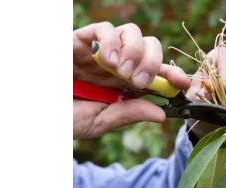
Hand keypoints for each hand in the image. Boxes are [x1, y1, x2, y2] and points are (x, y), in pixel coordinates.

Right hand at [72, 22, 189, 138]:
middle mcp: (119, 65)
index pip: (157, 73)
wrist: (43, 110)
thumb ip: (128, 114)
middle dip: (152, 62)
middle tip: (139, 81)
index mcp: (125, 84)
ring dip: (133, 51)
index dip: (173, 75)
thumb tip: (161, 114)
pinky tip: (106, 59)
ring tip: (120, 71)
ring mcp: (103, 51)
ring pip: (133, 33)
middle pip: (151, 47)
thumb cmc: (67, 116)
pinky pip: (104, 29)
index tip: (182, 83)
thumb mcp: (100, 121)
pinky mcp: (83, 40)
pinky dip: (110, 41)